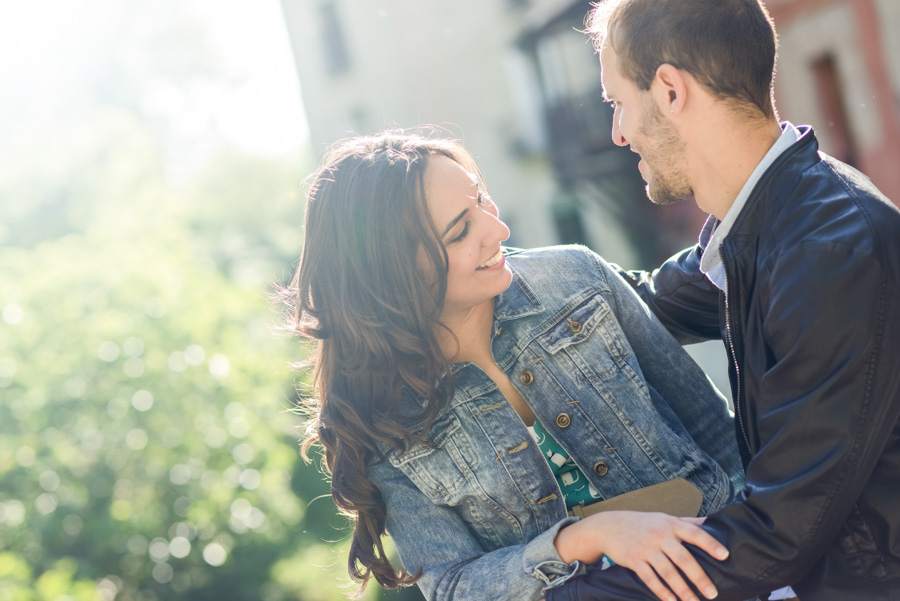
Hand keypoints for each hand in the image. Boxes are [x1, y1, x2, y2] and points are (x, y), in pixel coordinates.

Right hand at [554, 511, 727, 600]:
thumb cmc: (642, 523)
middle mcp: (659, 534)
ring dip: (682, 590)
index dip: (710, 544)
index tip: (725, 556)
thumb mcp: (664, 518)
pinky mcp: (633, 559)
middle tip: (712, 593)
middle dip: (699, 577)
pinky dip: (662, 592)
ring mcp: (646, 547)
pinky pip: (650, 579)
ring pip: (668, 572)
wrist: (608, 526)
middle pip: (683, 558)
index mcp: (670, 524)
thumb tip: (713, 522)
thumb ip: (687, 522)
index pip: (695, 533)